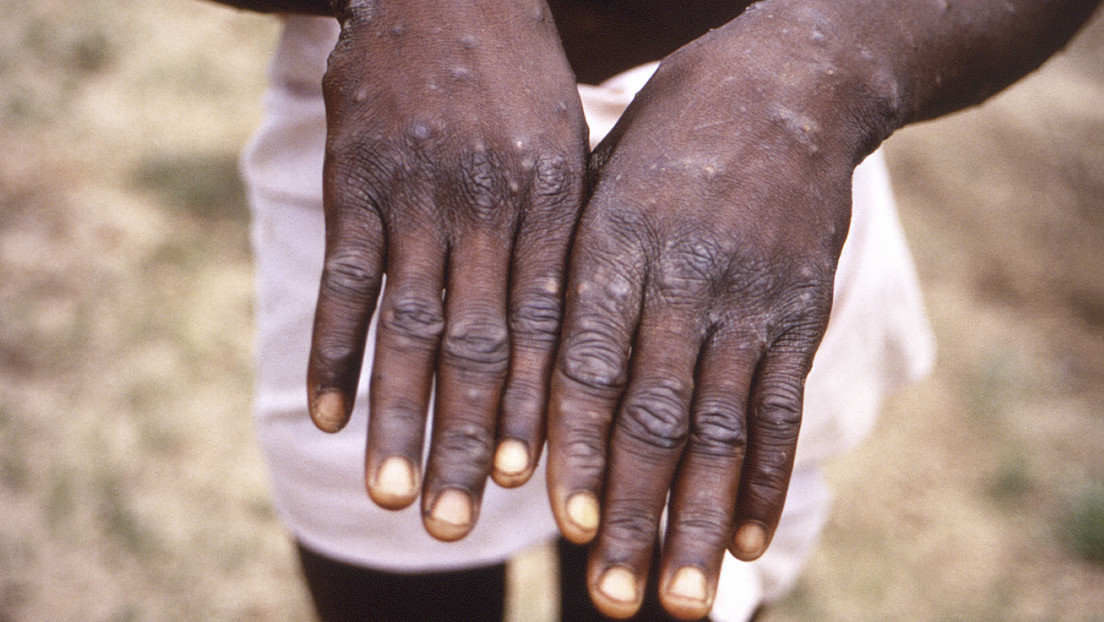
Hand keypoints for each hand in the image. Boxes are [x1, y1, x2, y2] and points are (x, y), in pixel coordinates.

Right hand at [307, 0, 586, 540]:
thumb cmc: (520, 80)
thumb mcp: (569, 147)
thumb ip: (567, 238)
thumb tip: (573, 341)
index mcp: (553, 203)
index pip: (548, 326)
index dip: (539, 408)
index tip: (533, 483)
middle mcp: (488, 207)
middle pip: (480, 344)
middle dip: (471, 438)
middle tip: (460, 522)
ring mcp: (417, 195)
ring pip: (409, 325)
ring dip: (398, 415)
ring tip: (394, 493)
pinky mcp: (355, 180)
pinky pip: (345, 278)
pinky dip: (333, 349)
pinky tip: (325, 413)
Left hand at [546, 12, 883, 617]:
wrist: (791, 83)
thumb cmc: (670, 135)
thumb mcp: (601, 177)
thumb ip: (570, 270)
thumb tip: (527, 376)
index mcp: (615, 242)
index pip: (588, 362)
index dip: (576, 446)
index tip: (563, 523)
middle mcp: (683, 279)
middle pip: (654, 414)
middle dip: (632, 513)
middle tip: (613, 599)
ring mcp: (749, 300)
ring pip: (720, 428)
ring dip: (697, 520)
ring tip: (680, 598)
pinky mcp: (799, 313)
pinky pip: (782, 407)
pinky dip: (765, 478)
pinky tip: (746, 538)